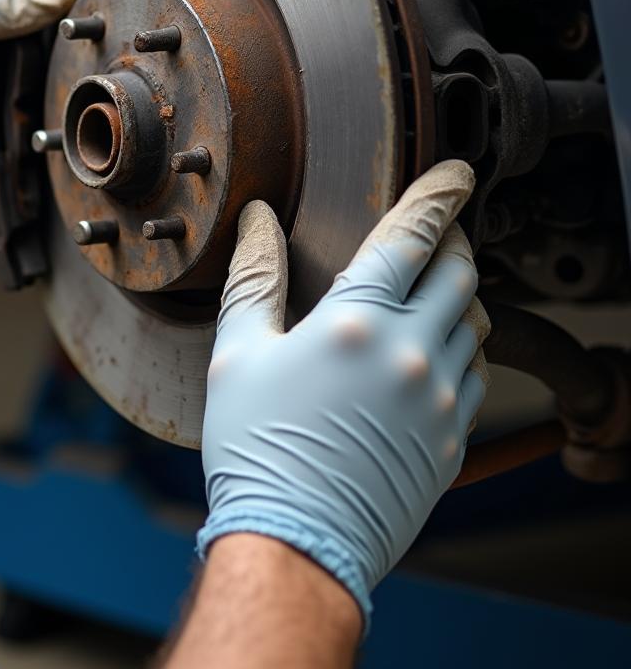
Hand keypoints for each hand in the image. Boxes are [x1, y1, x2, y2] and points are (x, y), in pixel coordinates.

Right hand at [198, 161, 490, 627]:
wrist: (294, 543)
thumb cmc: (256, 448)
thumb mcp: (239, 352)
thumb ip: (255, 276)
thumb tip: (259, 220)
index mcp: (356, 322)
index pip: (413, 235)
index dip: (440, 193)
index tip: (457, 172)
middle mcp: (411, 353)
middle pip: (462, 272)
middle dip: (453, 240)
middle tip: (434, 233)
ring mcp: (440, 400)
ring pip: (477, 323)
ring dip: (459, 296)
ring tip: (427, 295)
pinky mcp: (451, 440)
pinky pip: (475, 376)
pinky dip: (461, 350)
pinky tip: (426, 356)